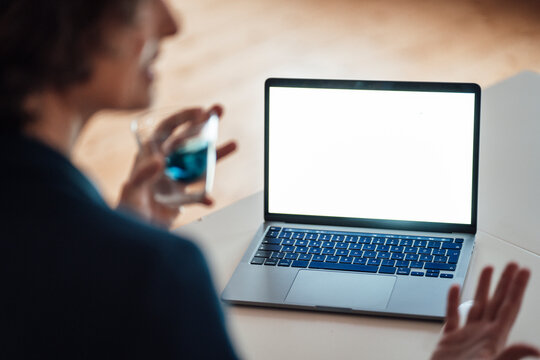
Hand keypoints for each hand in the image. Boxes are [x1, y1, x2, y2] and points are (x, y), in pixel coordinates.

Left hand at [118, 105, 235, 227]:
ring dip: (216, 152)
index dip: (183, 118)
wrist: (133, 233)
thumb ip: (143, 174)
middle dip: (204, 123)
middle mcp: (166, 162)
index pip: (167, 129)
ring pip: (199, 161)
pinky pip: (199, 192)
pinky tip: (209, 199)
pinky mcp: (182, 196)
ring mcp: (176, 178)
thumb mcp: (131, 190)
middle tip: (219, 111)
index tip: (200, 112)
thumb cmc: (126, 209)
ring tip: (233, 144)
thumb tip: (159, 161)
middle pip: (187, 138)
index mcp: (150, 154)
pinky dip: (205, 195)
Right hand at [431, 263, 539, 359]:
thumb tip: (535, 349)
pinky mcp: (450, 340)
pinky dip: (453, 301)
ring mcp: (467, 336)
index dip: (517, 288)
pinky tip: (456, 288)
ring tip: (488, 269)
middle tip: (512, 264)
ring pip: (476, 305)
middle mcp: (483, 334)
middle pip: (497, 302)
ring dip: (483, 287)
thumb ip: (511, 356)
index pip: (509, 307)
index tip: (523, 271)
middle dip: (505, 282)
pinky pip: (452, 316)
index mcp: (495, 338)